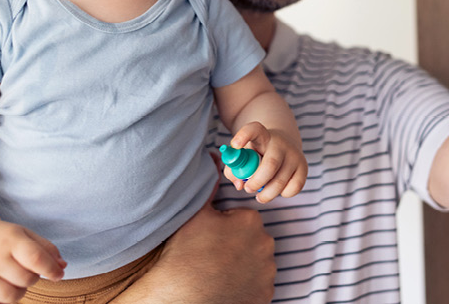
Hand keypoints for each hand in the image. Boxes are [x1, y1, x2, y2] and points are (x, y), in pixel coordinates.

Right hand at [0, 220, 64, 303]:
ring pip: (11, 297)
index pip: (36, 258)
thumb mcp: (25, 235)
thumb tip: (62, 267)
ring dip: (18, 292)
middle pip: (26, 280)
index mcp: (10, 241)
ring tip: (11, 281)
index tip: (57, 275)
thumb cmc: (2, 239)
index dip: (51, 270)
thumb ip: (46, 249)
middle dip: (32, 278)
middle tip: (23, 271)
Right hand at [110, 185, 275, 303]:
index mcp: (251, 220)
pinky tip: (227, 286)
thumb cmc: (185, 255)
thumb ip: (210, 186)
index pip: (241, 219)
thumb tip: (216, 157)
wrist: (181, 298)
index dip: (224, 228)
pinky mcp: (265, 294)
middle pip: (251, 240)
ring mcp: (267, 272)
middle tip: (212, 256)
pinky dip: (245, 286)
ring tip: (217, 272)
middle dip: (236, 246)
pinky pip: (258, 285)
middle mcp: (266, 244)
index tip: (210, 238)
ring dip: (242, 266)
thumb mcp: (196, 215)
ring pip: (256, 263)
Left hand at [226, 122, 307, 202]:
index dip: (244, 136)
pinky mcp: (304, 167)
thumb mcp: (244, 155)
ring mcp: (294, 155)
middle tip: (248, 189)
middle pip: (270, 164)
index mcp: (262, 136)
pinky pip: (293, 188)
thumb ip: (233, 169)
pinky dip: (283, 194)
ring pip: (280, 181)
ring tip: (260, 196)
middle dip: (257, 182)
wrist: (283, 144)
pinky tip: (277, 189)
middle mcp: (280, 144)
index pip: (254, 130)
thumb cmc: (258, 153)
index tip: (235, 145)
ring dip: (267, 194)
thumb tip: (240, 185)